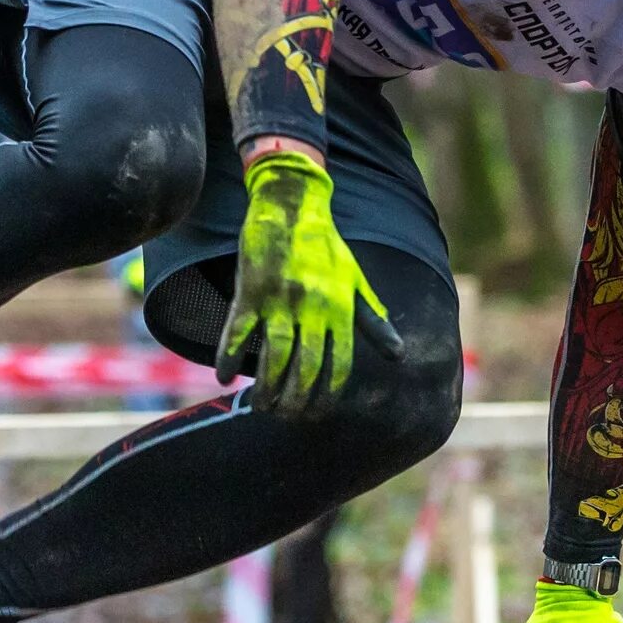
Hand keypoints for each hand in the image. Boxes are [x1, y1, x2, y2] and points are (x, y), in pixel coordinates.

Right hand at [218, 152, 401, 413]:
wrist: (291, 205)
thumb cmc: (325, 246)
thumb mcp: (355, 281)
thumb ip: (373, 320)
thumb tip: (398, 354)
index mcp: (340, 307)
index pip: (339, 363)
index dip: (328, 394)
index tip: (317, 413)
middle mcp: (313, 307)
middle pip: (305, 367)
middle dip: (296, 400)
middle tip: (287, 417)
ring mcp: (280, 299)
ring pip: (274, 355)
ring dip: (267, 387)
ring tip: (262, 406)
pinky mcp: (251, 290)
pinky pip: (238, 331)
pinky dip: (229, 356)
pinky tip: (225, 378)